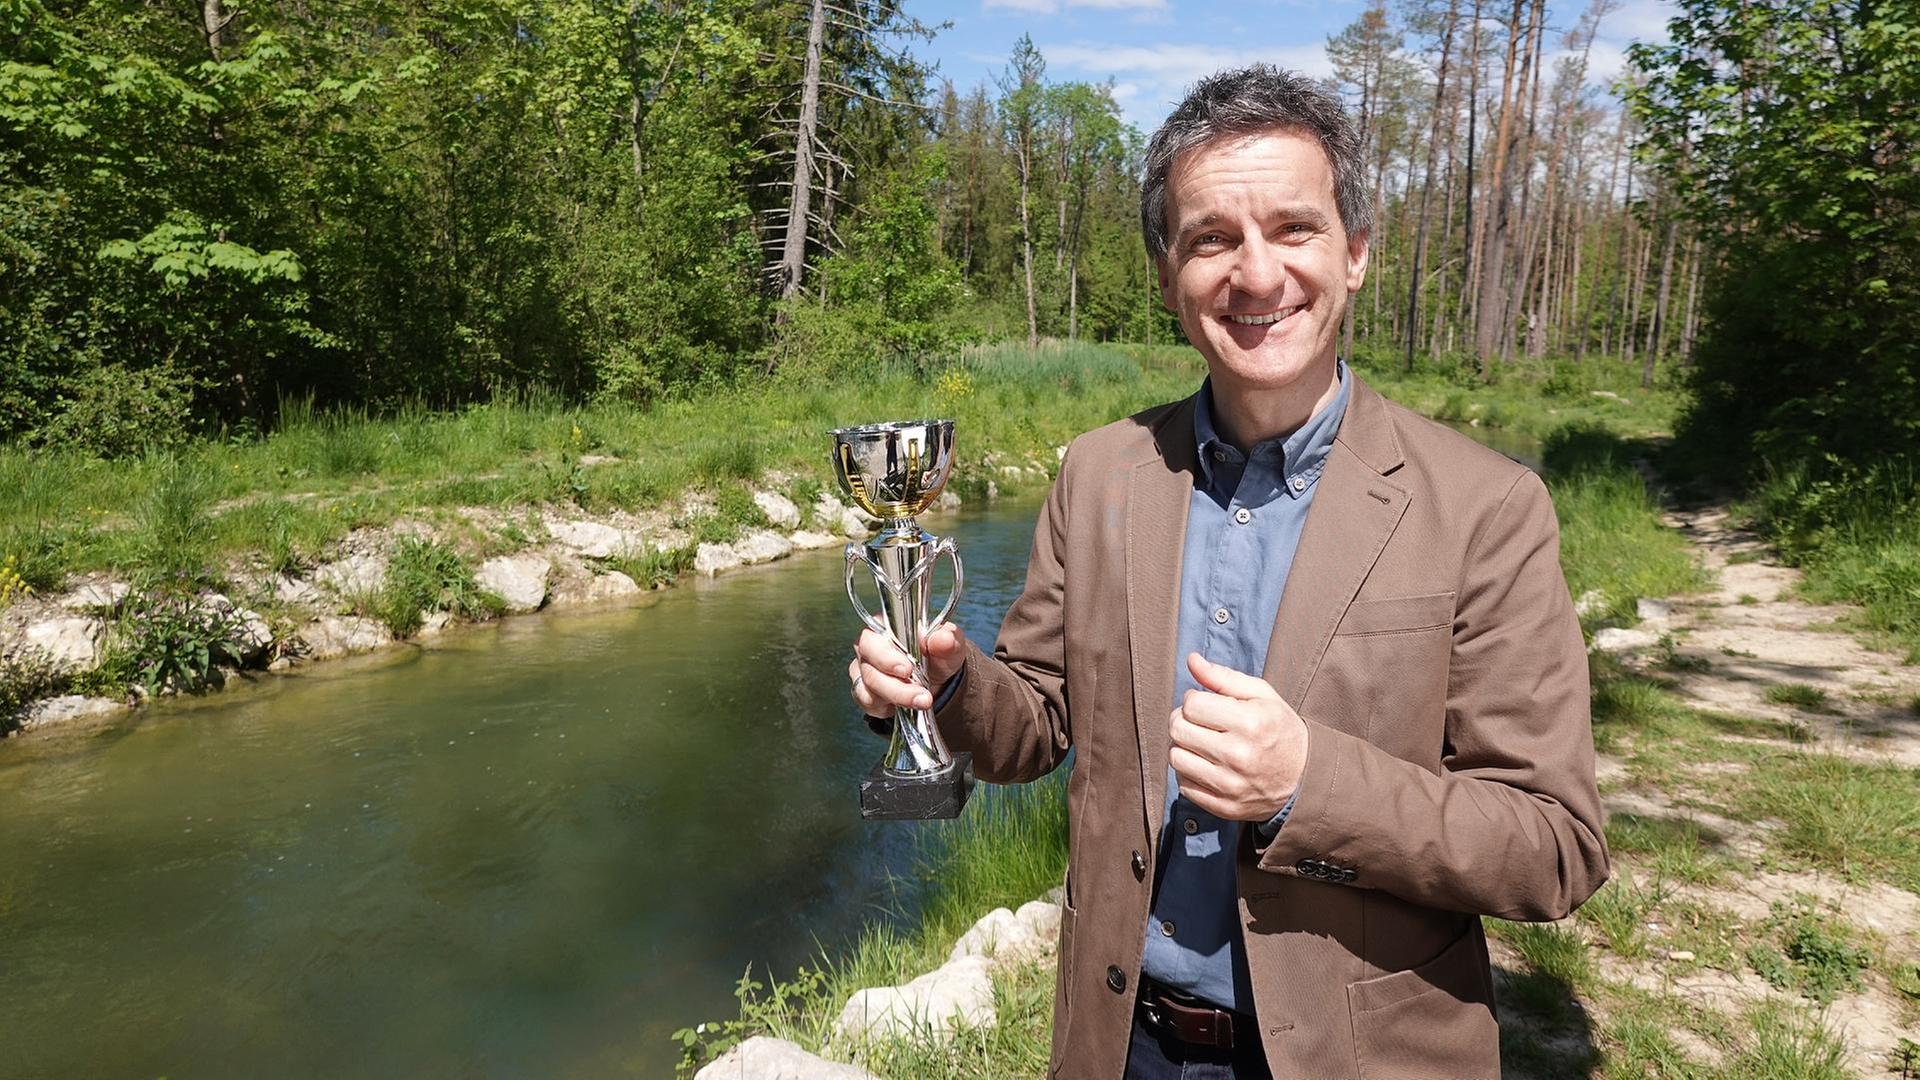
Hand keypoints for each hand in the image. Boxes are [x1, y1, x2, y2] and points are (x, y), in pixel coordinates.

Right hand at [849, 623, 967, 718]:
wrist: (936, 679)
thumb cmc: (936, 654)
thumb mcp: (948, 645)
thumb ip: (947, 640)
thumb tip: (943, 639)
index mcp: (883, 627)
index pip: (873, 638)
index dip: (886, 656)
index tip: (907, 670)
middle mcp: (868, 648)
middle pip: (869, 668)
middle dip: (896, 686)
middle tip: (922, 696)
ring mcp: (863, 671)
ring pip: (869, 689)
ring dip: (898, 698)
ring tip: (923, 701)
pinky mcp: (864, 692)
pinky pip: (869, 704)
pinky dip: (887, 708)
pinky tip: (907, 707)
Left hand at [1169, 652, 1308, 820]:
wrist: (1305, 778)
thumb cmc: (1280, 729)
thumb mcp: (1261, 696)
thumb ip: (1223, 677)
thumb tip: (1191, 660)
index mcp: (1250, 723)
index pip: (1191, 705)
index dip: (1193, 700)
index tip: (1205, 704)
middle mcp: (1238, 755)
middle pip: (1178, 730)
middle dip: (1182, 720)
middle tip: (1198, 722)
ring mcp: (1230, 785)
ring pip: (1176, 758)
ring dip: (1183, 747)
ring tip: (1202, 743)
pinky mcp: (1224, 807)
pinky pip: (1183, 786)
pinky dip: (1189, 773)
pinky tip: (1206, 765)